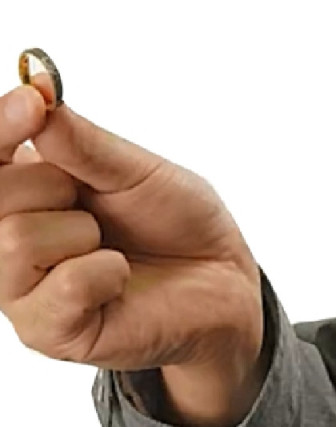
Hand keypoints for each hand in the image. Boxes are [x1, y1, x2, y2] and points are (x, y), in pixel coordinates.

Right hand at [0, 85, 263, 385]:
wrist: (222, 275)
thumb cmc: (178, 221)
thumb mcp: (136, 171)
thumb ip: (82, 143)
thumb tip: (37, 95)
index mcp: (30, 192)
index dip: (1, 128)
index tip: (31, 101)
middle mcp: (14, 239)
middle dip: (56, 184)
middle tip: (98, 201)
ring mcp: (26, 290)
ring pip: (16, 241)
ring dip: (84, 232)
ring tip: (112, 244)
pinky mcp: (51, 331)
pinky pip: (60, 288)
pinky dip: (105, 272)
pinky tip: (121, 275)